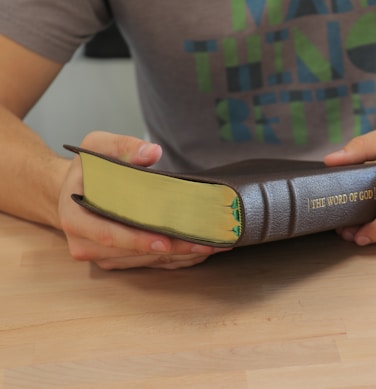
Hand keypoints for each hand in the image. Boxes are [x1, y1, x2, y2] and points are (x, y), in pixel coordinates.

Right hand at [58, 131, 229, 269]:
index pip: (108, 234)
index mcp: (76, 218)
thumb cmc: (87, 170)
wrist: (73, 191)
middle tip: (209, 242)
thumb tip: (152, 152)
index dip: (138, 240)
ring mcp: (104, 257)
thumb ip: (123, 147)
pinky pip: (153, 265)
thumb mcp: (96, 148)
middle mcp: (87, 244)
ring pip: (149, 262)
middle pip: (136, 253)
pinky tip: (203, 250)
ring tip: (215, 244)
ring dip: (182, 255)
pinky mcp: (120, 261)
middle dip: (175, 249)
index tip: (165, 242)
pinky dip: (179, 259)